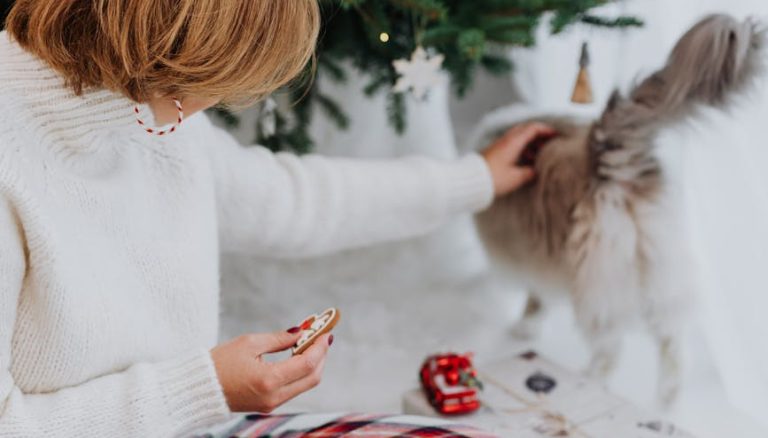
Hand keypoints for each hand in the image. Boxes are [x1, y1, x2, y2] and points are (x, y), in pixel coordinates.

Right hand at [210, 330, 331, 412]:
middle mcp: (274, 396)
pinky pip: (293, 389)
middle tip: (321, 337)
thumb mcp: (249, 343)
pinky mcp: (267, 405)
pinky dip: (300, 373)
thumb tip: (301, 332)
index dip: (320, 347)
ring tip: (310, 343)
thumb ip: (279, 339)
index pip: (307, 364)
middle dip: (321, 356)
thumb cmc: (219, 363)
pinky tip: (298, 356)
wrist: (198, 388)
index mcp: (269, 380)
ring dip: (312, 364)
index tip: (325, 332)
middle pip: (312, 378)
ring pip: (305, 385)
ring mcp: (271, 404)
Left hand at [481, 122, 555, 196]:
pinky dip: (521, 150)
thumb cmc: (493, 179)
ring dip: (530, 144)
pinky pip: (511, 146)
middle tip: (549, 144)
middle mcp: (506, 140)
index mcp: (513, 142)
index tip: (556, 135)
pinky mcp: (494, 152)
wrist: (470, 181)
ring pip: (518, 138)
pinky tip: (525, 163)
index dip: (546, 130)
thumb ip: (529, 172)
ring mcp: (499, 145)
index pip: (533, 128)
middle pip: (525, 130)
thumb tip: (536, 171)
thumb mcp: (516, 177)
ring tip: (539, 157)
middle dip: (539, 136)